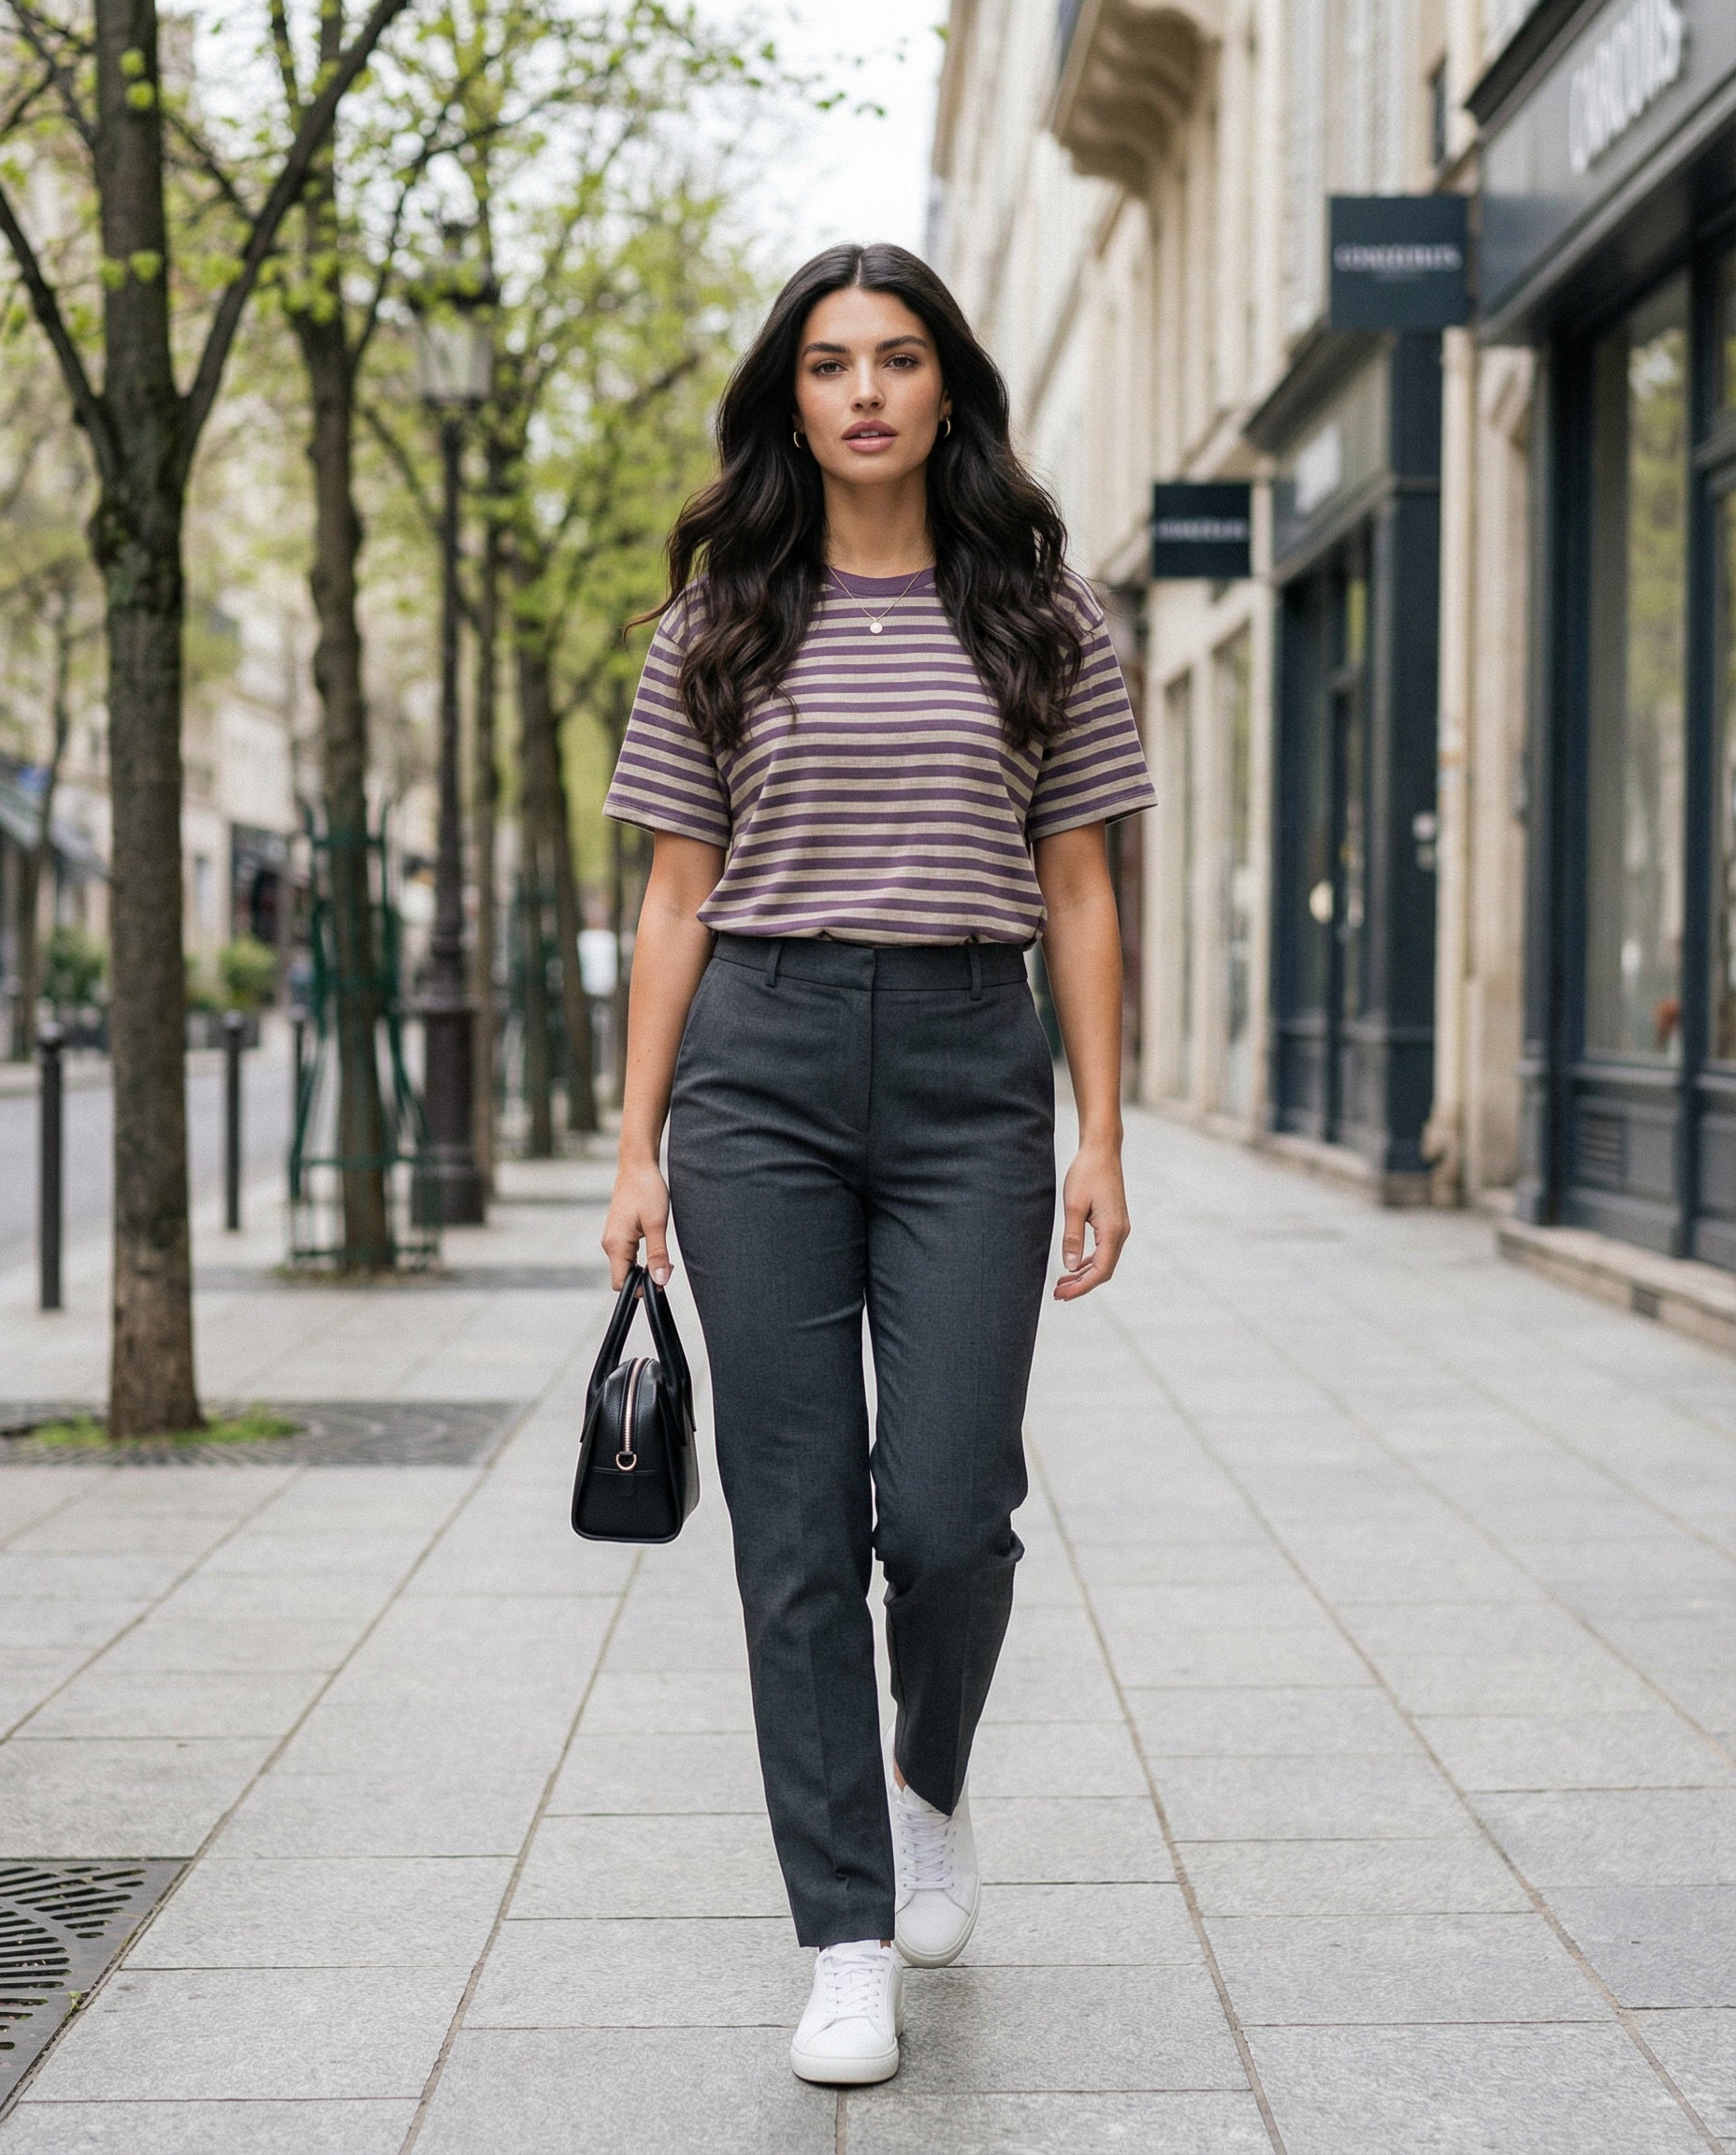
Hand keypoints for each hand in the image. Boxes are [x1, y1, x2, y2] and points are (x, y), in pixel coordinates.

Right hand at [602, 1157, 672, 1289]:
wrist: (637, 1166)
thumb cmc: (647, 1190)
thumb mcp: (657, 1224)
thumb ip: (657, 1254)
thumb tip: (660, 1280)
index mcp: (616, 1244)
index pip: (621, 1283)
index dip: (640, 1288)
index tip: (660, 1278)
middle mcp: (609, 1243)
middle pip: (623, 1276)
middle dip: (644, 1277)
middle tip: (667, 1263)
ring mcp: (612, 1238)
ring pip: (626, 1265)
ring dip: (644, 1266)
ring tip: (662, 1251)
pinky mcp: (618, 1233)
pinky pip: (627, 1254)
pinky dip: (641, 1256)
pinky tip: (654, 1242)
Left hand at [1054, 1141, 1128, 1300]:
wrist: (1101, 1151)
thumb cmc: (1086, 1174)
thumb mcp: (1073, 1206)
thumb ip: (1072, 1238)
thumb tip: (1069, 1267)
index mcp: (1112, 1231)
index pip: (1100, 1271)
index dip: (1081, 1287)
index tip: (1062, 1295)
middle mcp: (1120, 1232)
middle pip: (1103, 1270)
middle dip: (1081, 1285)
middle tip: (1058, 1294)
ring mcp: (1119, 1228)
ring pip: (1104, 1261)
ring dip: (1084, 1274)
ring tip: (1062, 1284)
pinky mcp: (1114, 1223)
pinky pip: (1104, 1250)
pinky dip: (1088, 1261)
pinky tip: (1074, 1266)